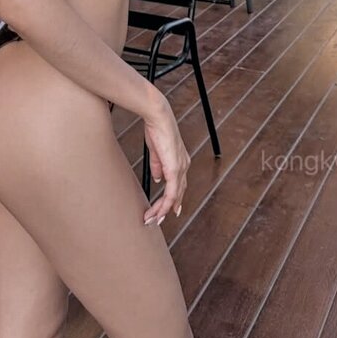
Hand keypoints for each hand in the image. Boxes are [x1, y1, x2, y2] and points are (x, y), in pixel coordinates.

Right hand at [141, 92, 189, 225]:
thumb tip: (158, 179)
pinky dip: (165, 204)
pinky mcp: (174, 169)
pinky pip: (171, 193)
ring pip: (174, 196)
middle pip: (178, 194)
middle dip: (168, 208)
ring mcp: (180, 168)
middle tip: (157, 220)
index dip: (174, 199)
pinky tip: (158, 211)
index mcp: (181, 161)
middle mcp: (184, 166)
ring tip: (152, 218)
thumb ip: (158, 166)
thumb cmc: (157, 129)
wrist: (158, 117)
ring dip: (162, 210)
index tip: (166, 210)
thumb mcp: (157, 151)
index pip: (179, 185)